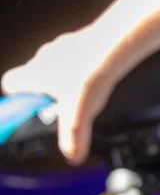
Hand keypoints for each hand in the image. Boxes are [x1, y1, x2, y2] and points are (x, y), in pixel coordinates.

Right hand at [1, 28, 118, 163]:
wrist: (114, 46)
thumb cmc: (89, 75)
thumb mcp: (77, 116)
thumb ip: (73, 138)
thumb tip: (73, 155)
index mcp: (33, 74)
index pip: (10, 83)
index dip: (17, 97)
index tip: (28, 109)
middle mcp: (43, 57)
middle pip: (34, 75)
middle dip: (44, 91)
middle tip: (60, 105)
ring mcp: (62, 45)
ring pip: (55, 64)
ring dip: (64, 77)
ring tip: (82, 91)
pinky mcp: (82, 40)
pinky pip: (76, 55)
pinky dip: (82, 66)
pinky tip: (96, 76)